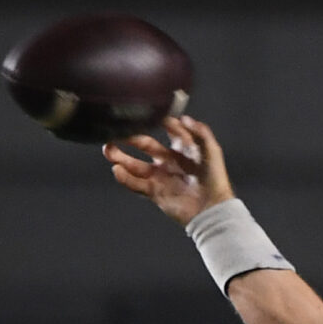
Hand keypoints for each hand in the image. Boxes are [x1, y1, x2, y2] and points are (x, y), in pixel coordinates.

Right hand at [103, 115, 234, 224]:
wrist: (211, 208)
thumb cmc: (215, 179)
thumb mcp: (212, 150)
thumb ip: (200, 131)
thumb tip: (183, 117)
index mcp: (183, 148)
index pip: (169, 130)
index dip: (158, 121)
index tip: (146, 114)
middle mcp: (169, 160)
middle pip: (145, 146)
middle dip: (130, 138)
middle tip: (116, 132)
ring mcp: (161, 176)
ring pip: (136, 165)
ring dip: (121, 158)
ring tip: (108, 149)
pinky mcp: (155, 192)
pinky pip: (136, 184)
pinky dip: (125, 179)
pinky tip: (116, 170)